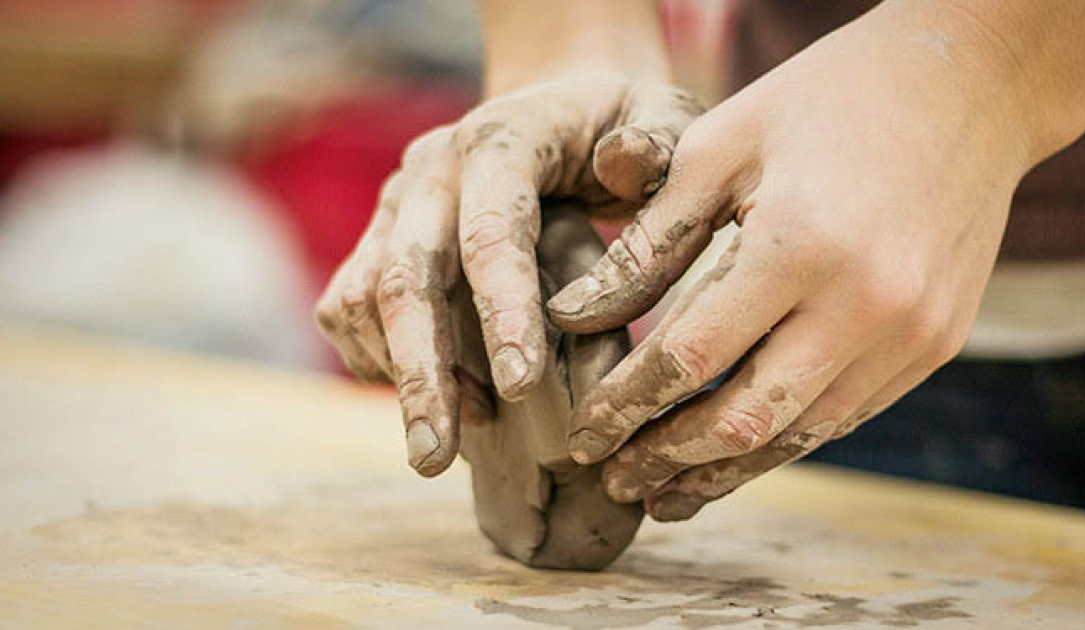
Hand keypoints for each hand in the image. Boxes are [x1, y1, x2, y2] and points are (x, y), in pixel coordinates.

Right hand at [315, 73, 702, 476]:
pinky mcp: (378, 237)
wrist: (560, 105)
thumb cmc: (623, 124)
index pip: (492, 231)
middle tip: (434, 459)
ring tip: (447, 442)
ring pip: (362, 298)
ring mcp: (396, 204)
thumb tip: (622, 165)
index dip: (503, 311)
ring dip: (399, 375)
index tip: (522, 390)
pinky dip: (378, 362)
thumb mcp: (663, 115)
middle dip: (421, 373)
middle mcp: (431, 170)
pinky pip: (349, 307)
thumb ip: (656, 142)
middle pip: (405, 276)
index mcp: (502, 140)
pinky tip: (434, 399)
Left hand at [548, 7, 1035, 519]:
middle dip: (667, 458)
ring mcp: (913, 332)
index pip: (689, 356)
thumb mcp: (721, 146)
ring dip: (726, 470)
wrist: (972, 84)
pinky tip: (739, 450)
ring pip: (801, 433)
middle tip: (615, 479)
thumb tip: (574, 318)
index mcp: (800, 242)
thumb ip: (648, 242)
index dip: (625, 405)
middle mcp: (867, 303)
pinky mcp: (937, 344)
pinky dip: (785, 438)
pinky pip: (847, 413)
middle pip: (744, 417)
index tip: (581, 434)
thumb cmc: (828, 101)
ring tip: (666, 494)